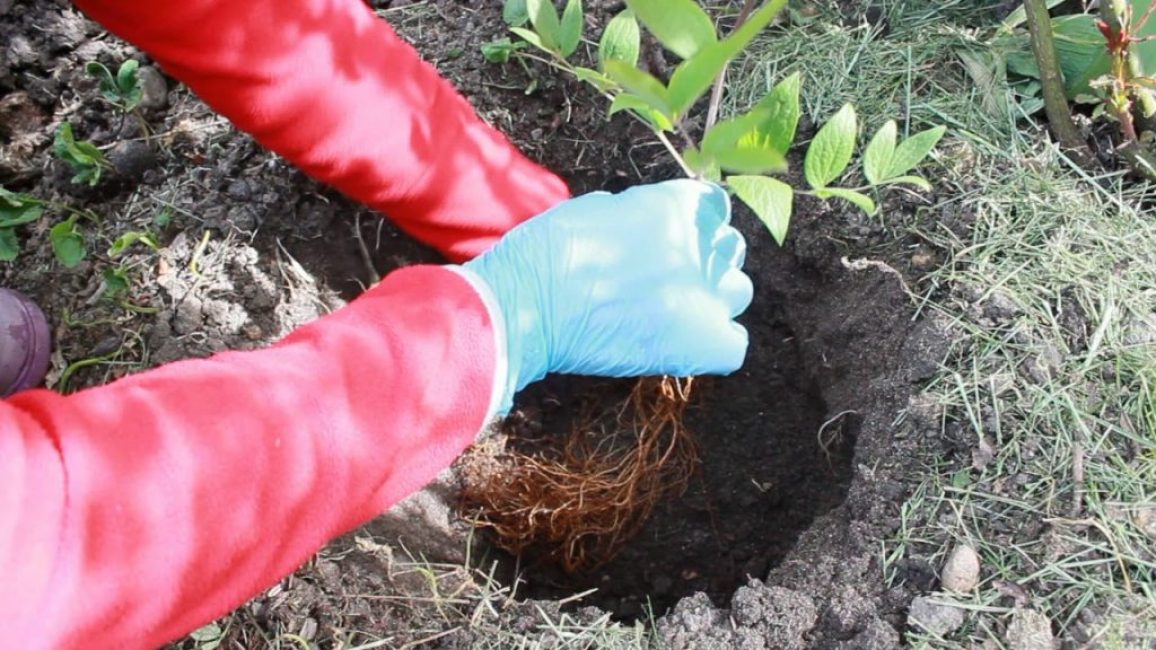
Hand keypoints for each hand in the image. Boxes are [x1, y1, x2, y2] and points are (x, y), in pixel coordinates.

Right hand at [461, 179, 752, 412]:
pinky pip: (733, 344)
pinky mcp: (701, 340)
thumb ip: (635, 214)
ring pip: (737, 291)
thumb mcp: (594, 210)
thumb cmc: (546, 255)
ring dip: (714, 299)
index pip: (712, 205)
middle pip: (728, 248)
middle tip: (669, 279)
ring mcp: (705, 293)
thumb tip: (645, 227)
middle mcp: (699, 244)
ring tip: (677, 313)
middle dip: (705, 260)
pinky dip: (714, 346)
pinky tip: (683, 347)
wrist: (529, 305)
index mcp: (674, 205)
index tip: (674, 239)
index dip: (696, 223)